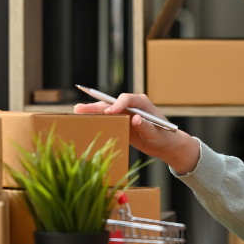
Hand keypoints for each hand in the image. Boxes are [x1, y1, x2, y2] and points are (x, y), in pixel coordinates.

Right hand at [74, 93, 199, 173]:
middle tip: (81, 108)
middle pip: (112, 103)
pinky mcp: (122, 122)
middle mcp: (132, 105)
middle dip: (97, 105)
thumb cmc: (164, 137)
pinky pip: (108, 119)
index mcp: (143, 103)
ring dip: (93, 110)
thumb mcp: (156, 134)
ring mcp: (126, 113)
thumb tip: (135, 119)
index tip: (109, 112)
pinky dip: (97, 119)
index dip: (117, 104)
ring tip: (77, 110)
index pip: (127, 99)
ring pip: (107, 110)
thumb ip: (146, 127)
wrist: (166, 144)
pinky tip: (85, 120)